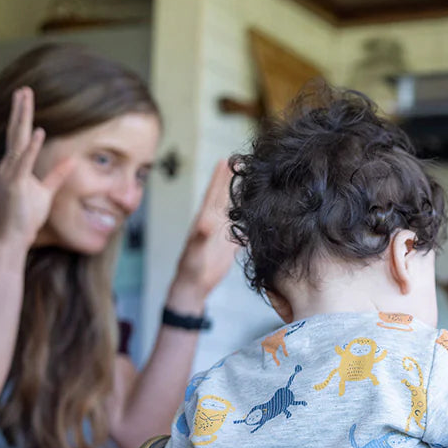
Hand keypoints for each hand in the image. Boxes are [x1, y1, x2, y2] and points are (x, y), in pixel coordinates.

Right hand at [0, 87, 75, 254]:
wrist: (15, 235)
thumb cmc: (27, 215)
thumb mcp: (46, 191)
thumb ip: (57, 175)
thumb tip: (72, 161)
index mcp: (15, 167)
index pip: (19, 137)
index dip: (23, 118)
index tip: (26, 99)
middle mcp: (9, 166)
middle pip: (15, 132)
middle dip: (20, 110)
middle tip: (24, 89)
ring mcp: (11, 173)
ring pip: (17, 140)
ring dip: (22, 118)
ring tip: (25, 98)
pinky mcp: (16, 184)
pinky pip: (24, 161)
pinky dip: (31, 146)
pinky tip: (38, 131)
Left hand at [169, 160, 236, 304]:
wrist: (193, 287)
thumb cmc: (191, 269)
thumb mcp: (196, 251)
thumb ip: (202, 235)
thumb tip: (207, 219)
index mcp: (204, 220)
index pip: (214, 194)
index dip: (220, 178)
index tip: (227, 160)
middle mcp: (213, 223)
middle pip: (224, 197)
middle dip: (231, 180)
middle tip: (240, 162)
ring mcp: (221, 234)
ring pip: (232, 211)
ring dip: (240, 197)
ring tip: (250, 183)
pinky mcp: (229, 246)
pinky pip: (240, 229)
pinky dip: (247, 221)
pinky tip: (255, 215)